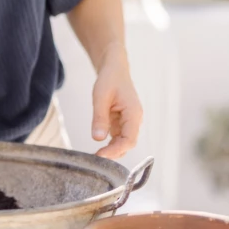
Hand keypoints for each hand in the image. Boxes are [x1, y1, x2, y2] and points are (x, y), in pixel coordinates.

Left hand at [91, 45, 142, 159]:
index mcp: (134, 114)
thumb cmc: (109, 80)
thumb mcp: (100, 96)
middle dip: (113, 154)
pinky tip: (97, 149)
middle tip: (94, 159)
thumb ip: (100, 118)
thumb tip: (98, 139)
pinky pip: (117, 138)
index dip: (116, 150)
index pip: (129, 139)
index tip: (100, 155)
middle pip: (127, 144)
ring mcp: (129, 123)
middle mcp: (134, 121)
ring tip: (94, 157)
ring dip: (111, 151)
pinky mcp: (122, 123)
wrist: (114, 69)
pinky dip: (109, 145)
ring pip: (122, 143)